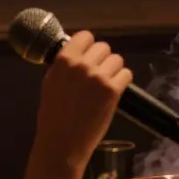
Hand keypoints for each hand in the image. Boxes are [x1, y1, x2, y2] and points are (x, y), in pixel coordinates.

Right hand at [35, 31, 133, 167]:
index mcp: (64, 60)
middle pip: (104, 47)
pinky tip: (114, 90)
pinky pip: (127, 74)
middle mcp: (82, 65)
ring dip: (114, 69)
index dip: (88, 46)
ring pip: (117, 59)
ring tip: (105, 84)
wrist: (62, 142)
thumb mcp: (51, 82)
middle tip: (97, 74)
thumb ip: (64, 64)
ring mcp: (99, 77)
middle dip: (102, 59)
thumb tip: (77, 51)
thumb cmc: (53, 114)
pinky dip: (122, 81)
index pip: (85, 36)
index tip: (88, 56)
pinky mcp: (113, 90)